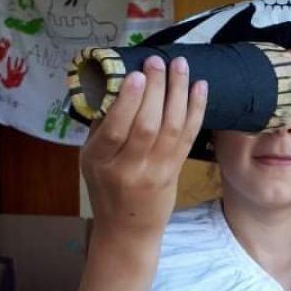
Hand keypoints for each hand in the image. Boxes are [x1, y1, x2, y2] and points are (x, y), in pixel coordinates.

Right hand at [80, 55, 207, 240]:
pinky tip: (199, 87)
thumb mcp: (91, 160)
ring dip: (178, 93)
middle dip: (155, 89)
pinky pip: (188, 137)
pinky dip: (196, 110)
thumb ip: (102, 127)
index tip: (137, 74)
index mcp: (99, 162)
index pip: (115, 130)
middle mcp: (128, 169)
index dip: (128, 101)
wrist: (128, 229)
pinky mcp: (174, 172)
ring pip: (171, 129)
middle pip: (146, 126)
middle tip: (158, 61)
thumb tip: (115, 83)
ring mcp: (154, 172)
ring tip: (180, 65)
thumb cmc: (106, 188)